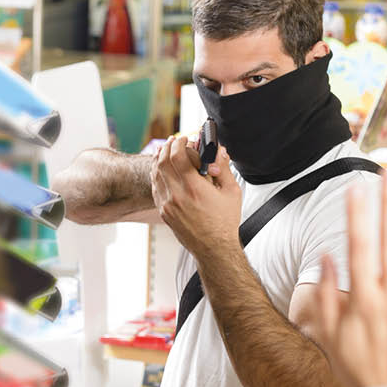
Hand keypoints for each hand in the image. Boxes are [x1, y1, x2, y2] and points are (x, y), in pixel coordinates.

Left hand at [150, 133, 241, 260]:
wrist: (214, 248)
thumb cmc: (224, 223)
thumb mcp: (231, 192)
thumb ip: (223, 168)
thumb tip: (219, 152)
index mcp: (194, 189)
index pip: (177, 156)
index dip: (179, 143)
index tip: (185, 138)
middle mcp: (177, 196)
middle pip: (162, 162)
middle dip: (167, 147)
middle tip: (174, 141)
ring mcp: (167, 205)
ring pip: (155, 174)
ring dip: (159, 159)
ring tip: (165, 151)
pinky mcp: (164, 212)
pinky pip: (155, 188)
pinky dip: (157, 175)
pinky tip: (162, 170)